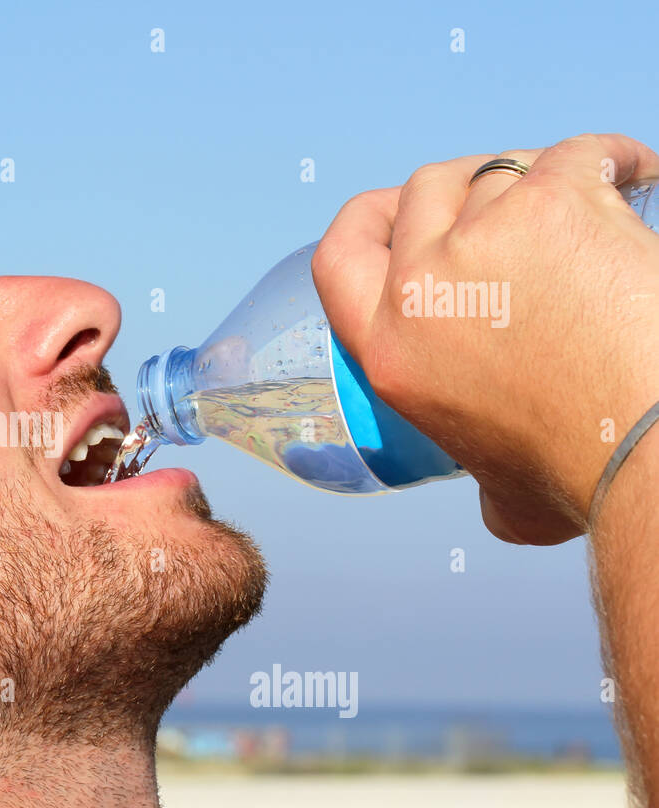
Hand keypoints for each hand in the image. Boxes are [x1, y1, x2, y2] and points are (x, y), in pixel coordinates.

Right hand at [313, 134, 658, 544]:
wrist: (647, 445)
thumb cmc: (584, 473)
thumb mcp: (497, 494)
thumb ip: (482, 484)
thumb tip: (496, 496)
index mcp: (388, 352)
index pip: (338, 257)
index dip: (366, 220)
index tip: (395, 211)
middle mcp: (421, 289)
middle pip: (423, 191)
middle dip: (461, 181)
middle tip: (503, 189)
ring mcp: (484, 239)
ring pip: (501, 171)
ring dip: (539, 177)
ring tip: (590, 201)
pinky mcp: (554, 204)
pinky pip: (579, 152)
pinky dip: (612, 157)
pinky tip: (636, 171)